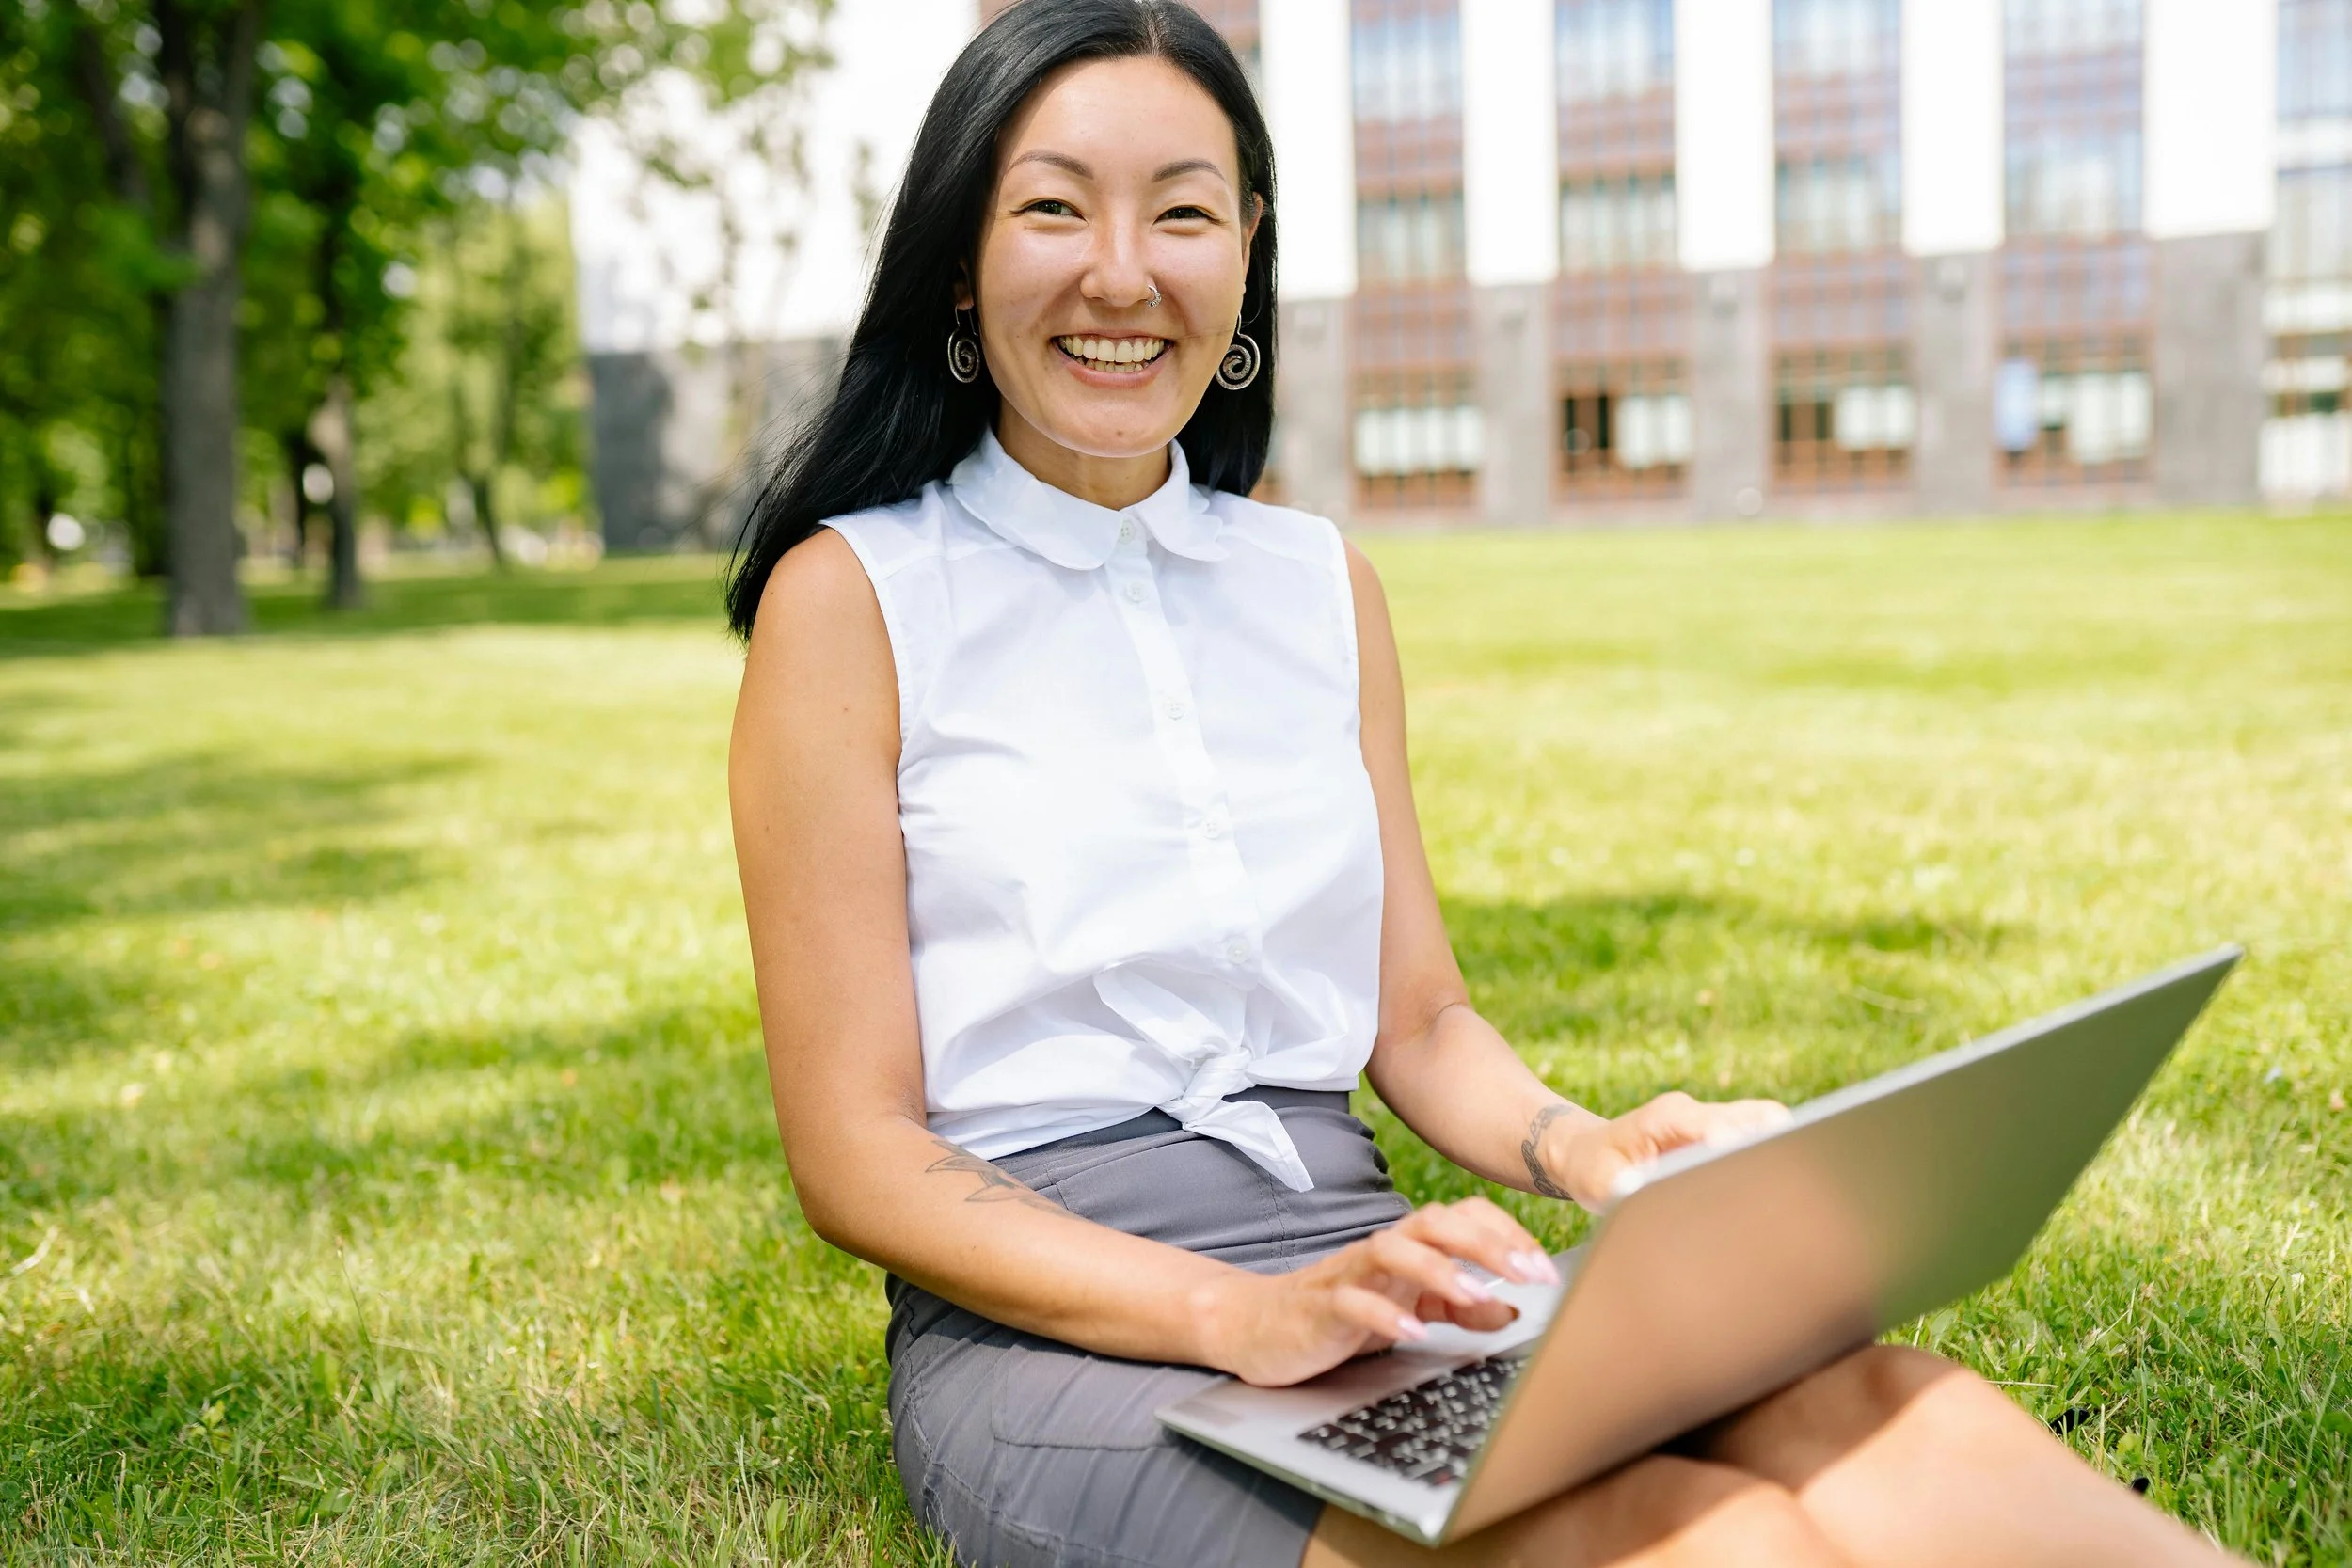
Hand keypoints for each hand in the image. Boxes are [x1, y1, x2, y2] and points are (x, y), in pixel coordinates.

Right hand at [1194, 1197, 1557, 1387]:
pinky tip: (1411, 1332)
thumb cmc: (1338, 1314)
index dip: (1507, 1236)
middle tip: (1529, 1274)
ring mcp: (1349, 1274)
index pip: (1463, 1218)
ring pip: (1393, 1249)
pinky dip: (1384, 1314)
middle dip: (1486, 1244)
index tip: (1545, 1270)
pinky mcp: (1320, 1305)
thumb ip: (1458, 1309)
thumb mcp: (1409, 1310)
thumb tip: (1512, 1310)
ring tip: (1475, 1296)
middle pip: (1435, 1222)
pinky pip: (1352, 1300)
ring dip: (1439, 1270)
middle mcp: (1382, 1251)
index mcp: (1408, 1247)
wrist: (1257, 1326)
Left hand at [1537, 1091, 1791, 1210]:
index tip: (1753, 1168)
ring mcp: (1711, 1121)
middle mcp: (1695, 1113)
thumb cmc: (1593, 1169)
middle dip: (1777, 1147)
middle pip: (1759, 1117)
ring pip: (1767, 1125)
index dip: (1738, 1146)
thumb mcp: (1602, 1184)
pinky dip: (1771, 1158)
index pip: (1715, 1125)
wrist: (1587, 1152)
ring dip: (1779, 1153)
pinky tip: (1770, 1193)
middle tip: (1785, 1187)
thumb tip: (1671, 1204)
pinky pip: (1760, 1138)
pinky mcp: (1721, 1135)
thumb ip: (1635, 1190)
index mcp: (1667, 1117)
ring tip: (1783, 1194)